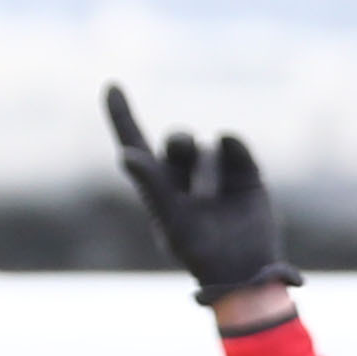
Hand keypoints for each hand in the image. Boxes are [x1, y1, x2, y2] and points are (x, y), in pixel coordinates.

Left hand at [104, 85, 296, 301]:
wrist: (245, 269)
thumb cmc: (200, 252)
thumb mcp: (171, 220)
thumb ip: (151, 185)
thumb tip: (125, 155)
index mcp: (157, 185)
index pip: (135, 141)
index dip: (122, 115)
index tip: (111, 86)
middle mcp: (184, 175)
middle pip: (176, 140)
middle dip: (179, 142)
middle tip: (186, 153)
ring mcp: (215, 173)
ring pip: (204, 144)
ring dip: (206, 164)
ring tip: (214, 196)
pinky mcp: (244, 173)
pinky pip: (232, 142)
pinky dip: (231, 147)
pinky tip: (234, 169)